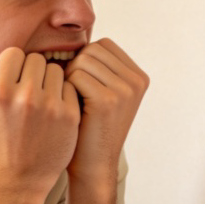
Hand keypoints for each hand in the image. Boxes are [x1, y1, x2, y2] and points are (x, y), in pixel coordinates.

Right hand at [0, 47, 80, 193]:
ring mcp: (50, 106)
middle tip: (29, 89)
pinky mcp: (69, 115)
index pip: (13, 52)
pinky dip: (63, 94)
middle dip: (32, 71)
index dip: (13, 63)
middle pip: (36, 58)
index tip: (14, 78)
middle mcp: (26, 96)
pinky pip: (70, 86)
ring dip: (49, 80)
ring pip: (55, 70)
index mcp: (0, 92)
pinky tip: (54, 108)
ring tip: (42, 99)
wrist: (21, 177)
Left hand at [63, 39, 148, 187]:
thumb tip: (72, 37)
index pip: (103, 45)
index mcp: (138, 76)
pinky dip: (65, 89)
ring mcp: (125, 90)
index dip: (84, 60)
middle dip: (75, 67)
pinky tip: (69, 107)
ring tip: (71, 101)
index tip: (79, 84)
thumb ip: (98, 67)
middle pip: (92, 50)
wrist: (92, 166)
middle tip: (70, 94)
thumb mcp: (102, 93)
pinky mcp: (109, 100)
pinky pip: (76, 76)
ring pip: (82, 61)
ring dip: (68, 78)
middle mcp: (137, 81)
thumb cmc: (88, 128)